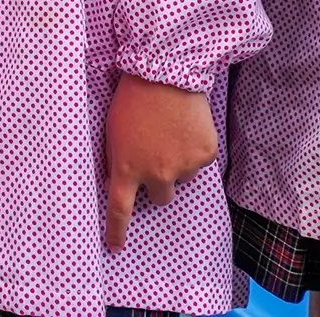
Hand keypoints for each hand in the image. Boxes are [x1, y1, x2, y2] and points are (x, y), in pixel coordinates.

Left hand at [103, 73, 217, 251]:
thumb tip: (123, 178)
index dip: (117, 231)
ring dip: (178, 160)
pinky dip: (195, 147)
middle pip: (160, 198)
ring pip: (182, 176)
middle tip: (157, 154)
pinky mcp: (205, 156)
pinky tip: (187, 125)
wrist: (166, 72)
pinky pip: (200, 161)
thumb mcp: (114, 130)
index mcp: (125, 168)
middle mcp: (155, 174)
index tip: (116, 247)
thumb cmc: (133, 96)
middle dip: (159, 183)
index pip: (119, 210)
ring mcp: (182, 167)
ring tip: (171, 128)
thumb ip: (119, 159)